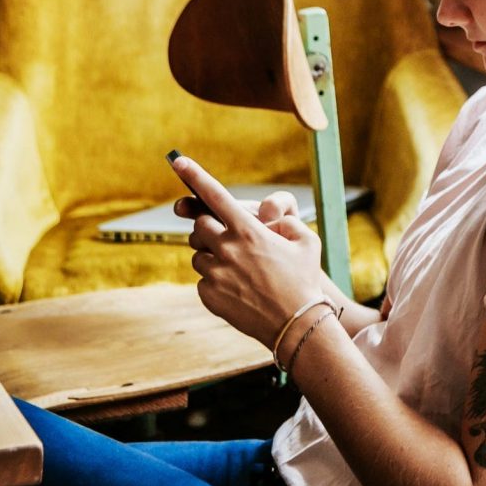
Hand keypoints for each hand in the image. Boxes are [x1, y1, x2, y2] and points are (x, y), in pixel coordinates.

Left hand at [174, 155, 334, 349]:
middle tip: (230, 239)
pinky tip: (239, 290)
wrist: (295, 324)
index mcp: (249, 230)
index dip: (195, 175)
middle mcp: (227, 248)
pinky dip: (217, 280)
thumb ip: (286, 222)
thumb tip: (269, 221)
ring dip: (214, 256)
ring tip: (240, 271)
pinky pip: (203, 279)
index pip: (215, 195)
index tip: (178, 161)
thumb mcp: (307, 242)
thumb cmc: (304, 280)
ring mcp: (215, 273)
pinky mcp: (208, 294)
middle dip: (210, 228)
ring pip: (199, 254)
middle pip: (200, 226)